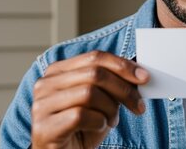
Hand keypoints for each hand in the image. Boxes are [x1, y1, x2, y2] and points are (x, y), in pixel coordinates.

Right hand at [31, 50, 149, 148]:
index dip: (122, 65)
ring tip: (111, 120)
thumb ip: (112, 83)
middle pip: (95, 73)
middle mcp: (46, 84)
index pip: (95, 57)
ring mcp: (41, 105)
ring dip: (110, 109)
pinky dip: (98, 122)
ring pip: (89, 93)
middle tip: (138, 105)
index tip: (144, 77)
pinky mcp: (44, 127)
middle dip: (123, 89)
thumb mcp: (101, 100)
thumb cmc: (83, 127)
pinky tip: (98, 128)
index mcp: (58, 71)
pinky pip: (80, 115)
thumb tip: (139, 72)